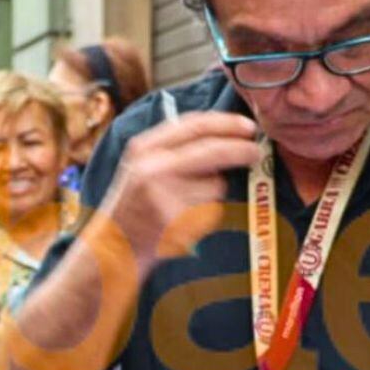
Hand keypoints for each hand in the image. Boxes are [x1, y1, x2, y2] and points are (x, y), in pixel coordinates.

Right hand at [96, 111, 260, 264]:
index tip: (247, 126)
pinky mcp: (175, 220)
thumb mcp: (143, 165)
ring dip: (214, 192)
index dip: (226, 123)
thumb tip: (223, 134)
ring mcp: (163, 195)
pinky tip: (185, 220)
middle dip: (240, 149)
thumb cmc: (134, 204)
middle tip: (256, 151)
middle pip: (211, 150)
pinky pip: (210, 210)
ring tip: (189, 203)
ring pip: (215, 185)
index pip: (194, 124)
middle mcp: (152, 167)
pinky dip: (206, 214)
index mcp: (144, 147)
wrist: (113, 246)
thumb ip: (175, 147)